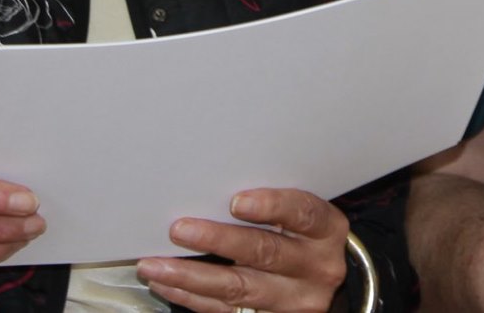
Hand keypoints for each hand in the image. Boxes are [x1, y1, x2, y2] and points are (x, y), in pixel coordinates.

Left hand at [137, 190, 352, 312]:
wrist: (329, 282)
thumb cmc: (307, 235)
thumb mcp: (305, 214)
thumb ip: (274, 202)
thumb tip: (213, 184)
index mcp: (327, 230)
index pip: (302, 214)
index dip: (271, 206)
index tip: (236, 201)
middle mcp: (315, 267)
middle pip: (264, 252)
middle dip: (217, 240)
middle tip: (179, 229)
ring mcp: (293, 300)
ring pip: (239, 288)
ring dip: (190, 276)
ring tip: (154, 265)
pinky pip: (225, 311)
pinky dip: (191, 296)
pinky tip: (166, 283)